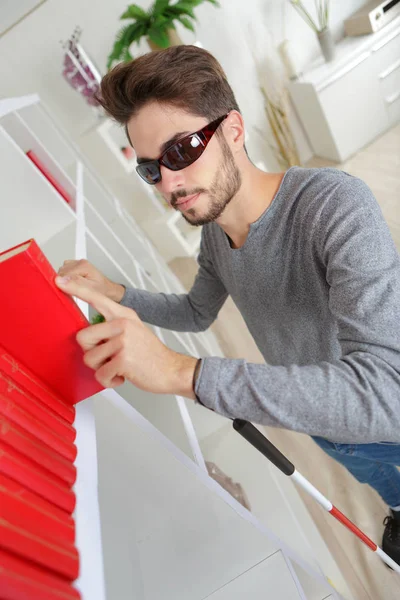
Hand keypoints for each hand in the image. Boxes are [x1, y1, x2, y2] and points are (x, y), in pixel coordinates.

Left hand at [55, 275, 196, 397]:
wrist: (171, 369)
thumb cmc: (149, 354)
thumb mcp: (133, 330)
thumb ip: (111, 326)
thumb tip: (87, 332)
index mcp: (123, 314)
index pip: (96, 297)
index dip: (76, 289)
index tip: (60, 281)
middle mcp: (122, 324)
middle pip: (82, 337)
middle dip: (91, 352)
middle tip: (108, 356)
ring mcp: (123, 341)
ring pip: (90, 359)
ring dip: (101, 369)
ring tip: (118, 366)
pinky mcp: (123, 359)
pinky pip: (100, 374)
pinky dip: (109, 380)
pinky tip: (122, 375)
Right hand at [57, 259, 124, 302]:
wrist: (107, 290)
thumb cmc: (102, 290)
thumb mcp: (90, 291)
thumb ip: (75, 285)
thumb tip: (60, 280)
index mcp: (83, 265)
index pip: (63, 274)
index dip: (63, 285)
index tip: (69, 291)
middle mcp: (80, 262)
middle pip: (61, 273)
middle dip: (64, 283)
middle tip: (75, 290)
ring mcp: (77, 263)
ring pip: (61, 272)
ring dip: (65, 281)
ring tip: (76, 287)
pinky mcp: (74, 266)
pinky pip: (64, 272)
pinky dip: (66, 279)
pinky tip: (74, 284)